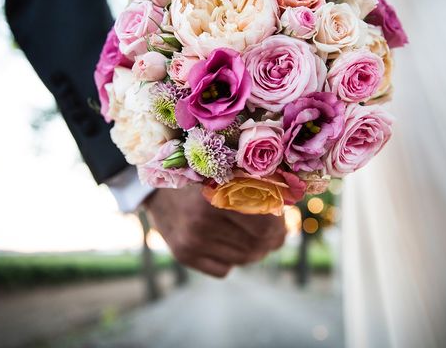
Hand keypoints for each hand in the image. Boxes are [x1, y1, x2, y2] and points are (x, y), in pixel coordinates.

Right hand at [144, 187, 285, 276]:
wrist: (158, 187)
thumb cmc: (203, 178)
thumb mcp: (228, 175)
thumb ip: (257, 190)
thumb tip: (287, 218)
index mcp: (218, 194)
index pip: (265, 226)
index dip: (279, 227)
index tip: (281, 222)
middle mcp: (202, 221)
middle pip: (257, 245)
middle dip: (271, 241)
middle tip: (273, 234)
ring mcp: (192, 241)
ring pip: (243, 259)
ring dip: (253, 250)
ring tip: (248, 235)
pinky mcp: (184, 255)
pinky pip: (224, 270)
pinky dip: (231, 260)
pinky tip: (225, 242)